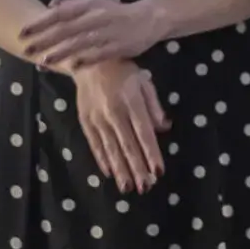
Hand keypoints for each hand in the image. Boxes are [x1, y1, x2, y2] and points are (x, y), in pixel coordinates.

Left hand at [21, 0, 165, 70]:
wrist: (149, 19)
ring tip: (45, 60)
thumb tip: (51, 4)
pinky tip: (74, 66)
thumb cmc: (117, 12)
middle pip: (68, 28)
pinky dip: (88, 59)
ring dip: (63, 51)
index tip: (23, 32)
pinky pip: (102, 54)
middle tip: (27, 49)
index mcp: (90, 4)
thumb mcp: (96, 3)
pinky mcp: (121, 46)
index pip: (61, 13)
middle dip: (46, 39)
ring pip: (83, 42)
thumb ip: (73, 4)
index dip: (41, 23)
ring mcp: (110, 31)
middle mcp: (99, 16)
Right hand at [74, 59, 168, 193]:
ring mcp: (97, 119)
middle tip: (146, 187)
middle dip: (137, 168)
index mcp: (131, 102)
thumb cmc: (124, 71)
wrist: (89, 61)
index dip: (151, 153)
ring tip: (128, 187)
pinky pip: (95, 144)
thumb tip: (164, 128)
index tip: (158, 171)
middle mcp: (114, 113)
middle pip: (128, 145)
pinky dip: (102, 159)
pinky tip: (110, 173)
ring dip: (120, 169)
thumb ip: (154, 106)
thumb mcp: (144, 81)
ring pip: (111, 149)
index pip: (144, 133)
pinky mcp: (85, 122)